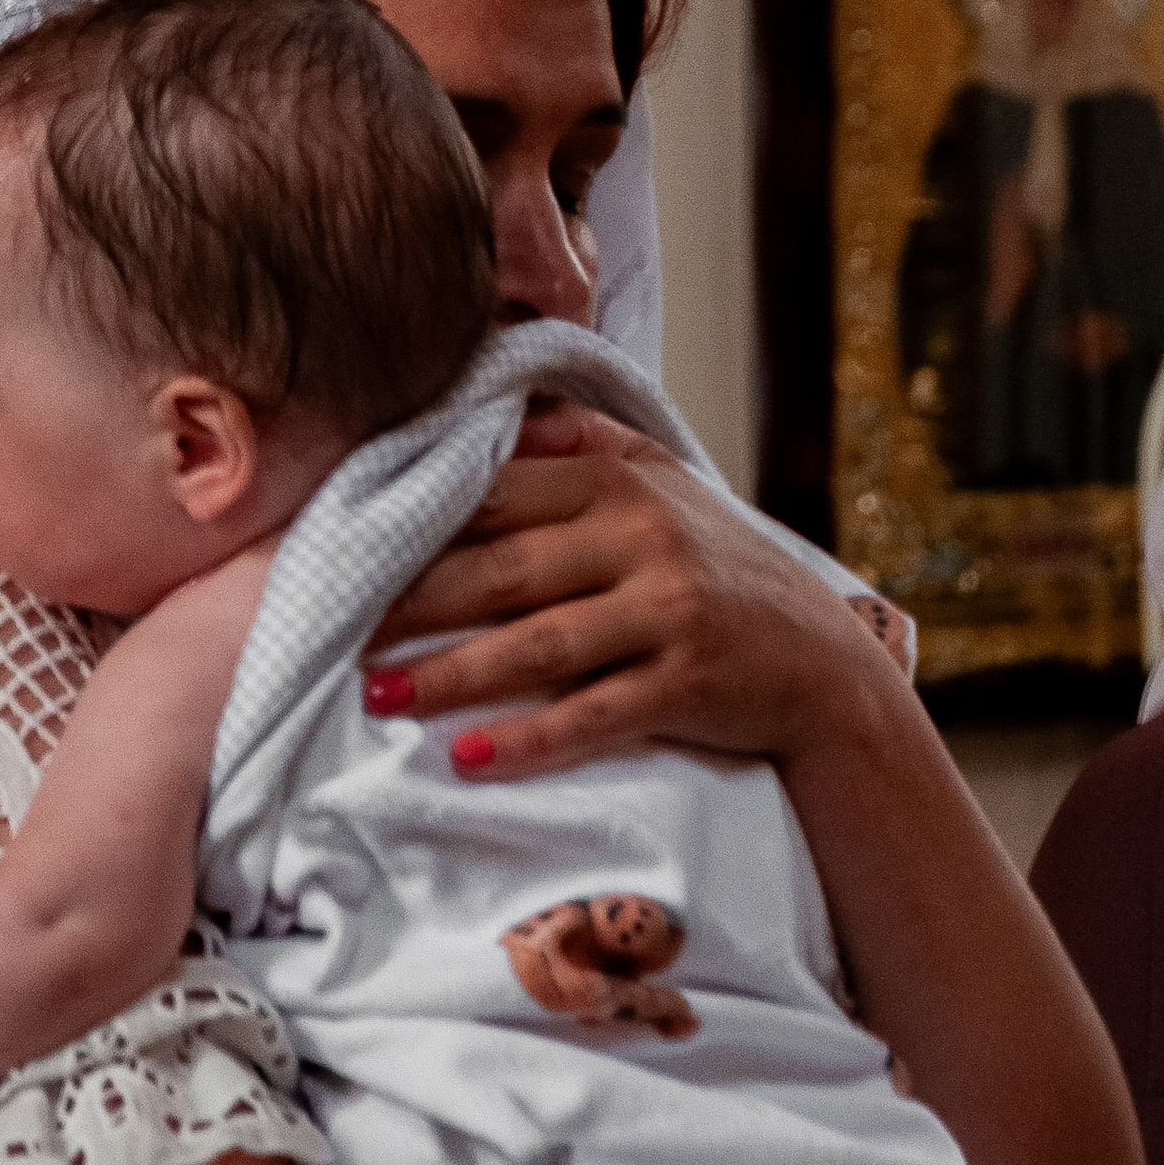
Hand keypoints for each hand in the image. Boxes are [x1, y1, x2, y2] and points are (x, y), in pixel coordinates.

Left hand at [363, 405, 906, 781]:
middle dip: (413, 606)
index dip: (416, 526)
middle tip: (338, 635)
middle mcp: (643, 539)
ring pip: (541, 645)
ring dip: (453, 676)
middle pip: (504, 570)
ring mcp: (670, 612)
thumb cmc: (724, 572)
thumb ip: (590, 440)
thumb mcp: (669, 486)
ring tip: (380, 698)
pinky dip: (530, 740)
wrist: (825, 667)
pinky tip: (470, 758)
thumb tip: (508, 406)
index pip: (497, 496)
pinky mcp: (689, 684)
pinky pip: (595, 716)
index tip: (347, 554)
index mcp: (620, 483)